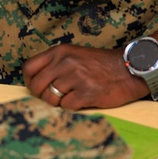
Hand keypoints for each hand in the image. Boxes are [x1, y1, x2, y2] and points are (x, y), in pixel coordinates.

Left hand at [22, 44, 149, 109]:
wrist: (128, 69)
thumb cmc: (99, 65)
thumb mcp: (73, 55)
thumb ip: (54, 64)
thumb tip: (34, 82)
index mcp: (59, 52)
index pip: (29, 67)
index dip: (29, 81)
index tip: (36, 88)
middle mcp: (65, 62)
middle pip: (37, 85)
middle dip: (42, 95)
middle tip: (54, 98)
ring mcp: (76, 77)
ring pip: (50, 98)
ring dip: (58, 103)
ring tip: (71, 98)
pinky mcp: (87, 92)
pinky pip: (66, 106)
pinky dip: (72, 107)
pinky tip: (82, 100)